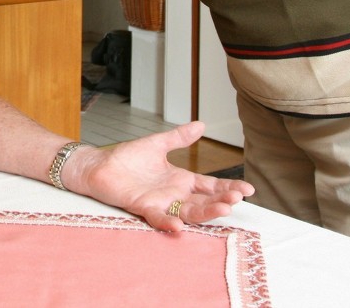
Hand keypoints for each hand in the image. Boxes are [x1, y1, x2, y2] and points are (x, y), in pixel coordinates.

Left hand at [73, 121, 253, 232]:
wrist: (100, 166)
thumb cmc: (127, 158)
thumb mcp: (158, 144)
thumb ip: (179, 138)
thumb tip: (201, 124)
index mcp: (181, 180)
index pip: (210, 186)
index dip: (228, 187)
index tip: (248, 189)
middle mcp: (174, 195)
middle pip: (204, 201)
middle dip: (222, 200)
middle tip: (238, 198)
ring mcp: (161, 202)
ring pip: (188, 211)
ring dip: (205, 212)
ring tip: (223, 209)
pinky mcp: (143, 207)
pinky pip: (158, 217)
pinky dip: (168, 222)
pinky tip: (180, 225)